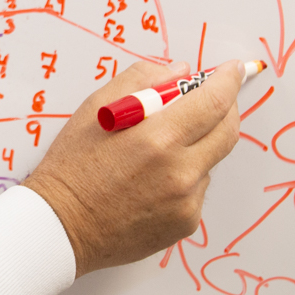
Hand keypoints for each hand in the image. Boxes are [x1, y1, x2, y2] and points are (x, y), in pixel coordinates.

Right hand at [22, 58, 241, 276]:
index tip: (232, 69)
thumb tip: (179, 71)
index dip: (227, 81)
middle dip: (226, 108)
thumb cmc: (73, 166)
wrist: (62, 225)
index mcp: (157, 138)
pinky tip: (152, 178)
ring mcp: (186, 201)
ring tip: (158, 148)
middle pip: (227, 131)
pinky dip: (185, 174)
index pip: (213, 102)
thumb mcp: (96, 108)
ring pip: (210, 160)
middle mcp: (180, 172)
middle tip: (213, 98)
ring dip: (197, 143)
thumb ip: (141, 80)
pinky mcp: (186, 222)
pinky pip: (198, 187)